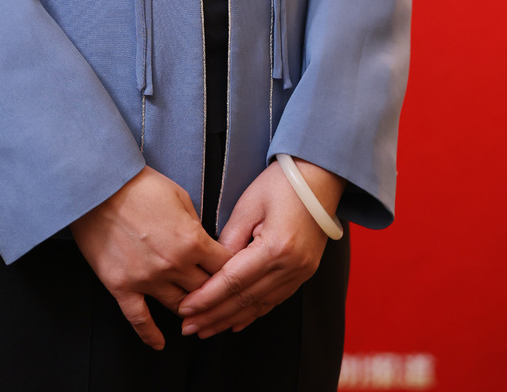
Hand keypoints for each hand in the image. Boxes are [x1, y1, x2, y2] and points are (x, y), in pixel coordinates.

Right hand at [72, 166, 229, 350]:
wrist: (98, 187)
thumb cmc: (139, 185)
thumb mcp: (180, 196)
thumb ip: (195, 224)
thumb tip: (203, 243)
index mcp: (192, 240)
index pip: (224, 266)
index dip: (232, 269)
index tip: (235, 274)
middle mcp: (173, 265)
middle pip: (206, 291)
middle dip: (215, 292)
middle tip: (219, 297)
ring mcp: (147, 279)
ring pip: (180, 307)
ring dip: (191, 311)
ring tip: (196, 315)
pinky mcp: (122, 286)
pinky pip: (139, 319)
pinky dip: (150, 335)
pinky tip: (159, 344)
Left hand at [177, 158, 343, 338]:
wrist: (320, 177)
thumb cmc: (282, 183)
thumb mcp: (249, 204)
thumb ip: (229, 239)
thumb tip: (213, 268)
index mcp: (276, 247)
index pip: (234, 281)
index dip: (207, 298)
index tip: (186, 308)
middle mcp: (291, 266)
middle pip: (245, 299)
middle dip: (214, 315)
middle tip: (189, 327)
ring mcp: (301, 273)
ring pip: (259, 305)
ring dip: (230, 319)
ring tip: (206, 329)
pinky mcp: (304, 273)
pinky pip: (274, 300)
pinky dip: (253, 313)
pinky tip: (235, 322)